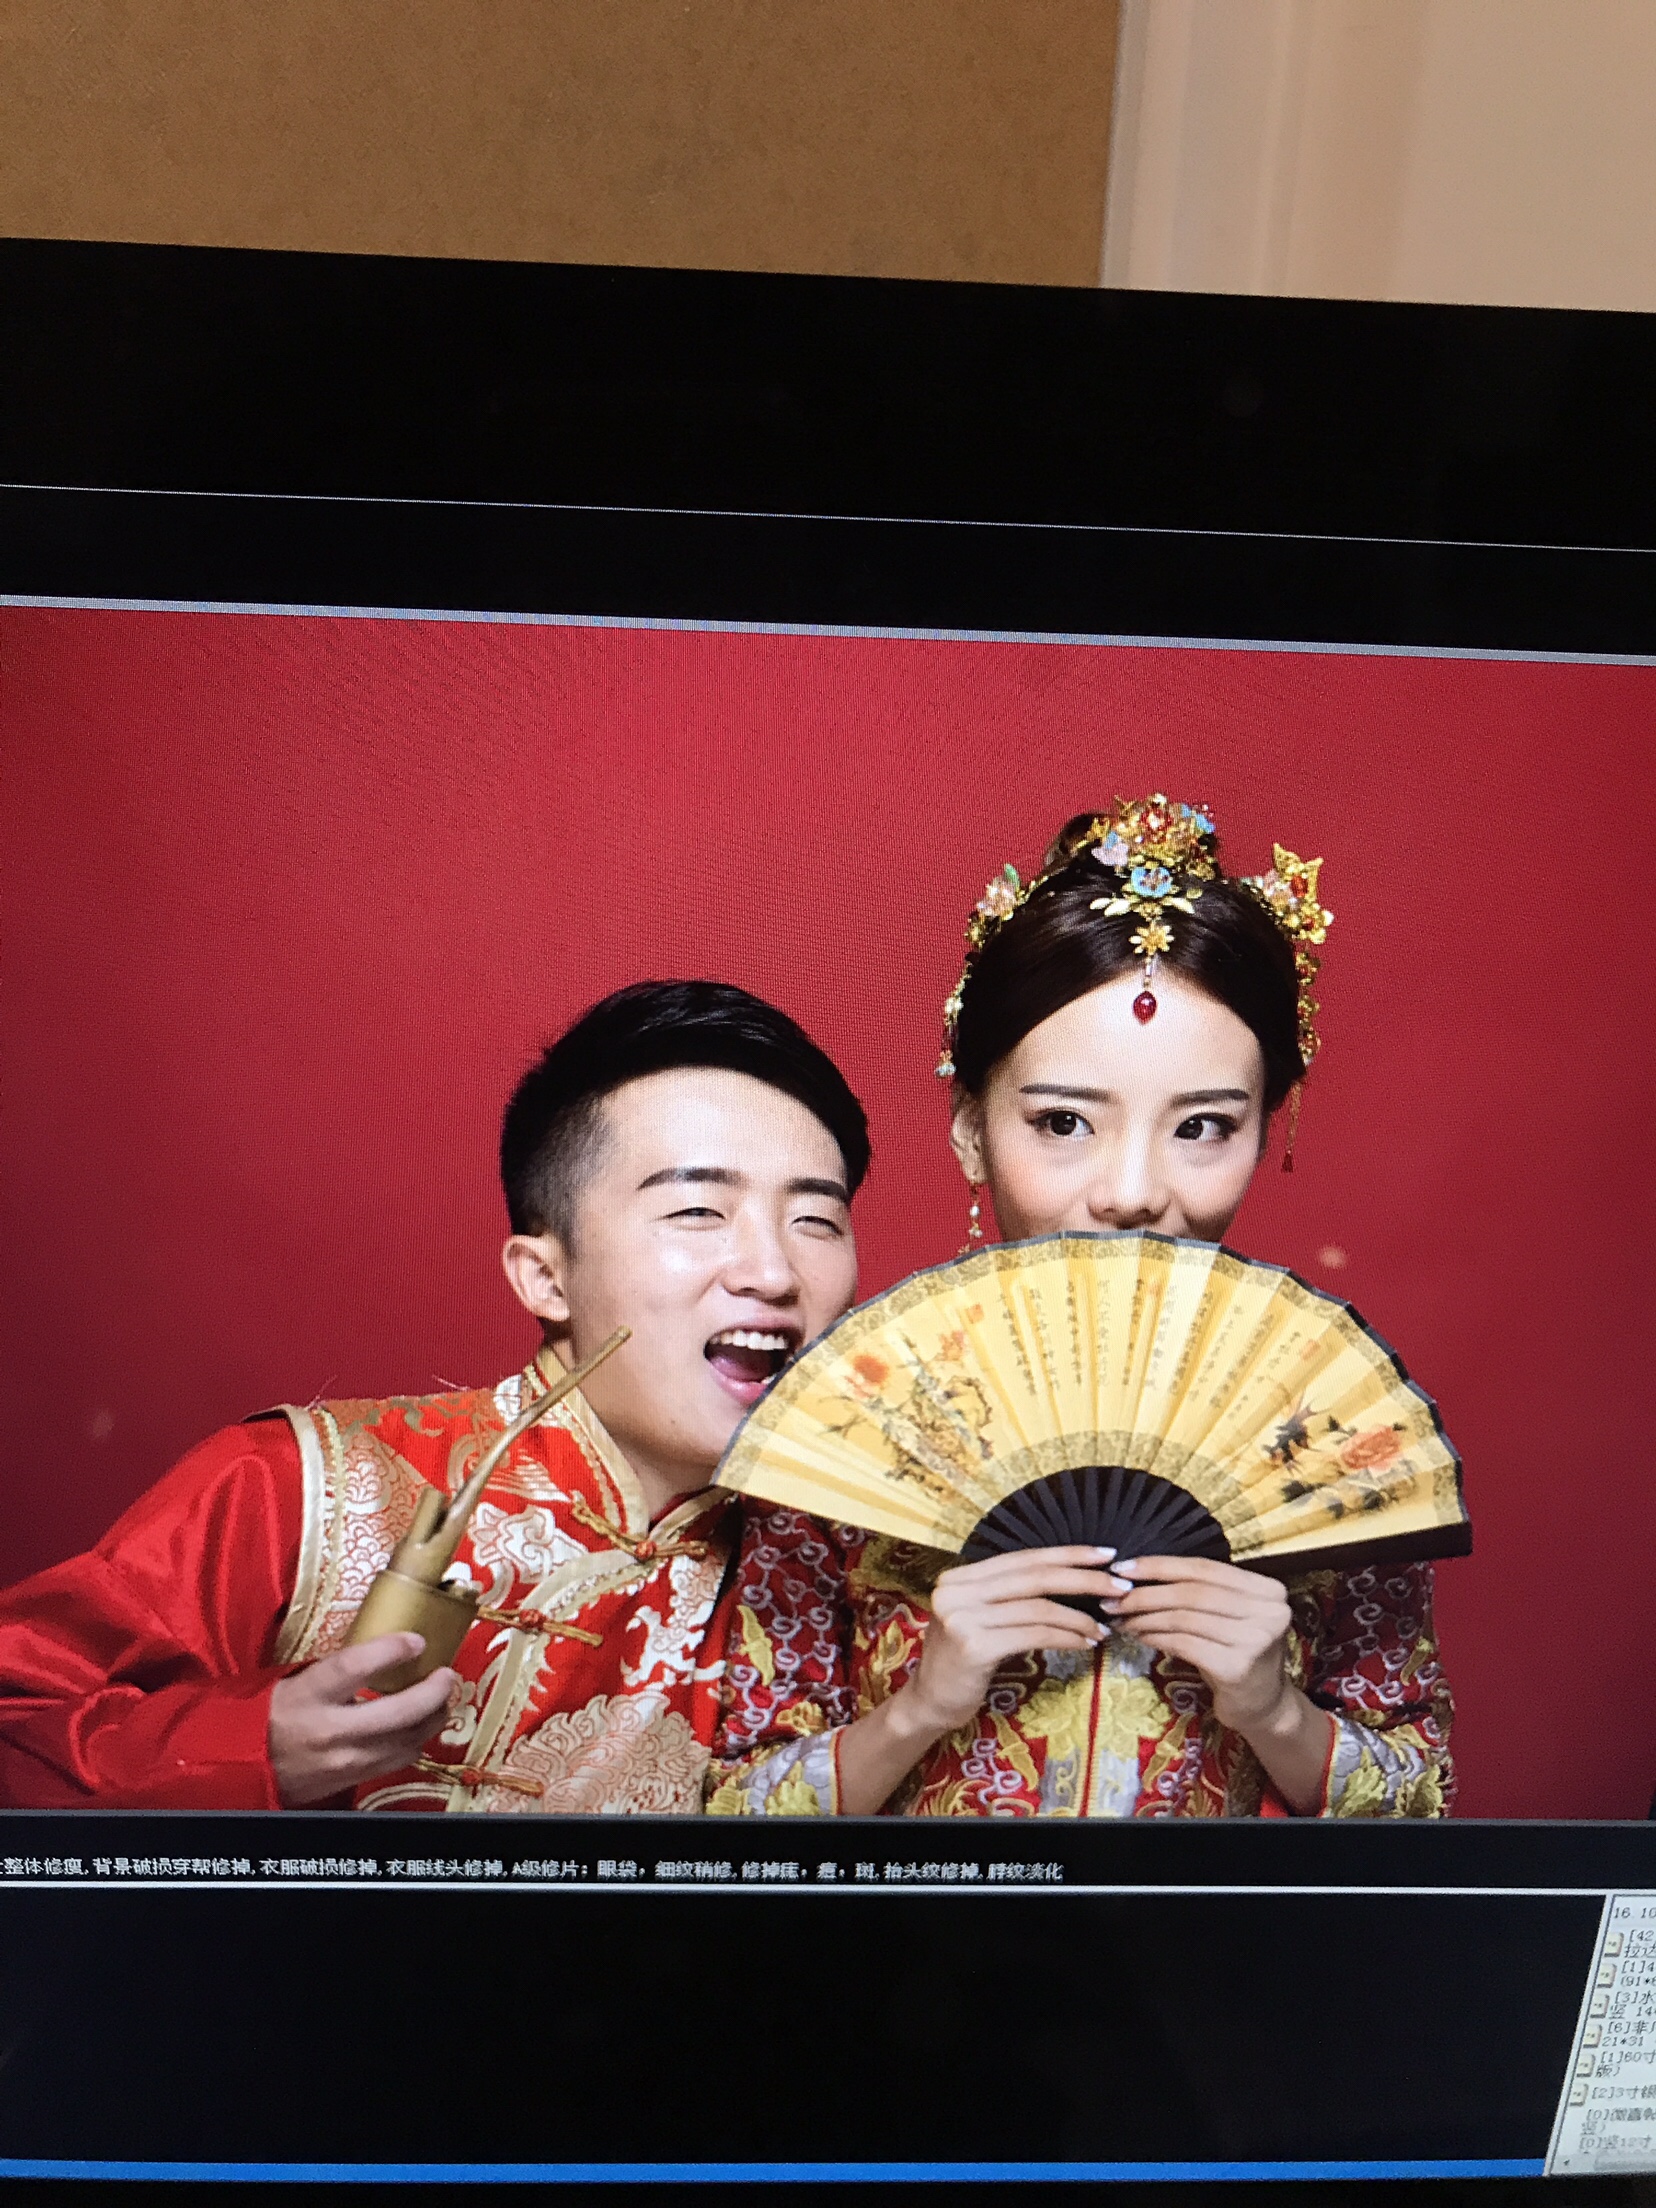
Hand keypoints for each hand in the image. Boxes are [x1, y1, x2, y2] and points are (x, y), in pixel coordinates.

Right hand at [268, 1634, 457, 1806]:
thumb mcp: (293, 1680)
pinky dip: (415, 1741)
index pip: (355, 1667)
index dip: (391, 1651)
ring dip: (433, 1718)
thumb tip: (383, 1649)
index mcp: (307, 1695)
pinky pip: (396, 1761)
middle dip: (432, 1692)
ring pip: (406, 1741)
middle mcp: (329, 1730)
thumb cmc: (267, 1715)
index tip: (416, 1640)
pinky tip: (421, 1727)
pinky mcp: (350, 1780)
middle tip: (446, 1675)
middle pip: (397, 1712)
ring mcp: (343, 1760)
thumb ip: (336, 1669)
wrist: (240, 1766)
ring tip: (442, 1700)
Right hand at [901, 1546, 1121, 1737]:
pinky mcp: (973, 1646)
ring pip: (1038, 1608)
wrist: (929, 1702)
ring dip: (1080, 1617)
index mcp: (960, 1577)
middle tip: (1120, 1586)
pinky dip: (1066, 1637)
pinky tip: (1084, 1643)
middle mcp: (957, 1590)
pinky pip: (1034, 1635)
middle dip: (1084, 1579)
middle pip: (1034, 1577)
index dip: (1067, 1554)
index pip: (1024, 1558)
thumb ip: (1009, 1596)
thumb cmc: (962, 1661)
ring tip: (1103, 1627)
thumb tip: (1069, 1579)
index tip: (1104, 1554)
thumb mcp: (979, 1617)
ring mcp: (962, 1617)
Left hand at [1106, 1555, 1293, 1732]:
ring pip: (1185, 1618)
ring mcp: (1256, 1641)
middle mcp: (1269, 1612)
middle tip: (1113, 1597)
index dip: (1161, 1566)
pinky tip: (1140, 1637)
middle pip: (1192, 1592)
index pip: (1205, 1568)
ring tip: (1122, 1618)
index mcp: (1268, 1590)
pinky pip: (1184, 1644)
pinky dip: (1156, 1637)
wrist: (1264, 1705)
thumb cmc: (1238, 1651)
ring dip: (1146, 1617)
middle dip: (1146, 1593)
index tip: (1124, 1567)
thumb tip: (1137, 1573)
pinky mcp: (1237, 1668)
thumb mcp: (1229, 1615)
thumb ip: (1198, 1591)